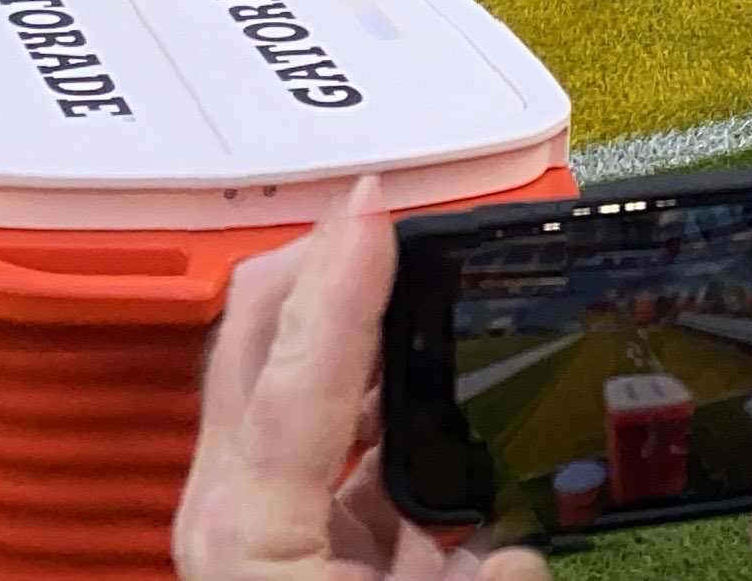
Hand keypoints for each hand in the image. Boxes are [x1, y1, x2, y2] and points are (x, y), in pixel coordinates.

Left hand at [185, 205, 552, 580]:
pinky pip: (326, 440)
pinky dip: (374, 401)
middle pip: (261, 347)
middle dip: (315, 268)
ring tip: (409, 269)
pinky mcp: (281, 533)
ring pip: (289, 383)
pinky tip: (424, 378)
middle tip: (380, 212)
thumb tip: (517, 552)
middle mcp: (234, 507)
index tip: (372, 206)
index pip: (294, 380)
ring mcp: (252, 514)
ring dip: (347, 327)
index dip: (337, 286)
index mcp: (250, 530)